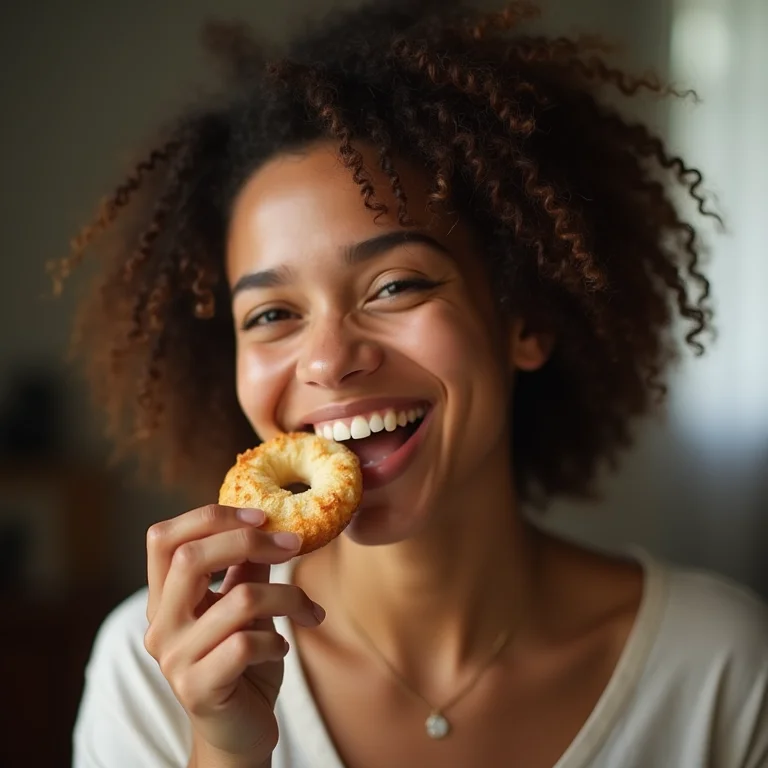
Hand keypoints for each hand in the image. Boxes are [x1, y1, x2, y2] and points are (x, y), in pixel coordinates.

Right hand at [143, 504, 324, 763]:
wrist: (239, 730)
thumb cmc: (242, 661)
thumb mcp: (245, 605)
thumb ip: (247, 567)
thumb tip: (268, 522)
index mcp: (165, 597)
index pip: (163, 537)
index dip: (210, 517)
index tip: (262, 515)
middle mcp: (160, 625)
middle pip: (190, 558)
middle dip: (250, 541)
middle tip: (293, 545)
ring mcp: (175, 659)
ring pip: (238, 599)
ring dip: (287, 596)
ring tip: (306, 608)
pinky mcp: (198, 689)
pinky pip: (246, 644)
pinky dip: (276, 639)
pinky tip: (282, 647)